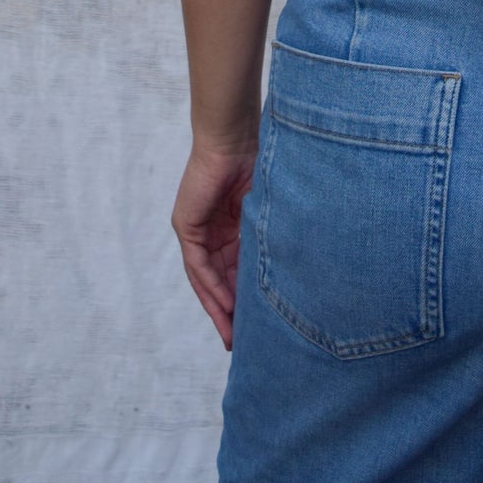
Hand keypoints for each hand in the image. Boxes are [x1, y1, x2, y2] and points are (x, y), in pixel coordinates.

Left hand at [171, 139, 258, 349]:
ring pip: (206, 279)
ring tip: (232, 334)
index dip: (244, 298)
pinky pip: (198, 265)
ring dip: (218, 307)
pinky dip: (211, 286)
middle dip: (230, 312)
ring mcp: (196, 230)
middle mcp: (211, 233)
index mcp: (231, 228)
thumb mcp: (267, 213)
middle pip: (219, 281)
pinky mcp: (187, 226)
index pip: (235, 272)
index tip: (258, 325)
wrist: (235, 139)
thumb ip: (269, 239)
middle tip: (242, 342)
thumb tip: (296, 270)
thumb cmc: (259, 165)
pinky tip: (224, 306)